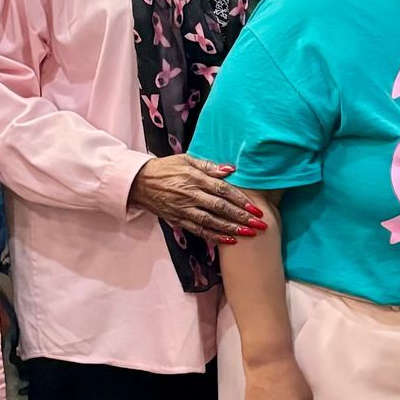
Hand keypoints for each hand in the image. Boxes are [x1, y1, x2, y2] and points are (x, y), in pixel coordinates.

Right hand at [130, 156, 262, 243]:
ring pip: (211, 222)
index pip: (222, 190)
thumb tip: (231, 169)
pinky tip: (229, 240)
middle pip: (220, 208)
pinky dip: (214, 236)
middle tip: (260, 224)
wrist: (139, 182)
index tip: (256, 208)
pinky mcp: (178, 220)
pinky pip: (198, 230)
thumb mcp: (186, 160)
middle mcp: (190, 195)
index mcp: (194, 178)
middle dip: (241, 217)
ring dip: (231, 229)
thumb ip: (209, 165)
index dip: (240, 199)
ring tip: (249, 234)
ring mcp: (183, 209)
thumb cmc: (166, 168)